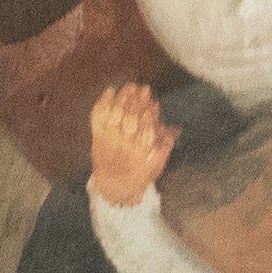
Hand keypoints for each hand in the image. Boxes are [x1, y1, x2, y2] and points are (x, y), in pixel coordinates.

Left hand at [89, 81, 177, 203]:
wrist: (113, 185)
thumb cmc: (138, 174)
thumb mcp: (157, 165)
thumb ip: (165, 146)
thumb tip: (174, 128)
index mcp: (140, 152)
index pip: (146, 128)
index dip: (149, 113)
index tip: (153, 101)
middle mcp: (123, 144)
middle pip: (130, 117)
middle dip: (137, 100)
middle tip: (142, 88)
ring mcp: (108, 138)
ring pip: (115, 113)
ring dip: (122, 97)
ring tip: (130, 87)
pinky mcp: (96, 135)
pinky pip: (98, 115)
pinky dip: (103, 101)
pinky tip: (111, 91)